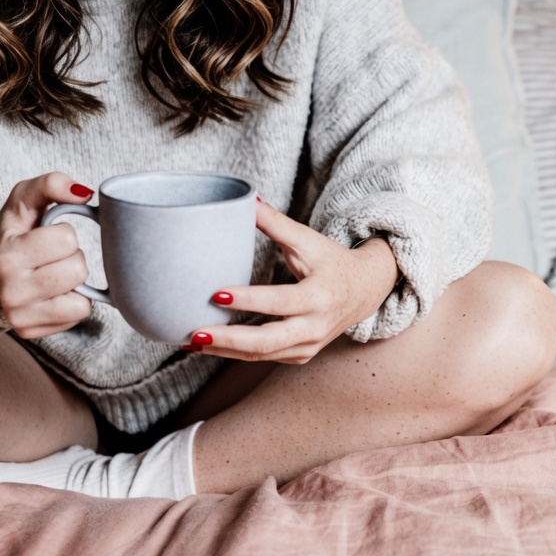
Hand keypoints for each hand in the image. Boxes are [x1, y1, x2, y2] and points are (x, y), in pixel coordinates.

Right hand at [0, 172, 94, 338]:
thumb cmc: (15, 229)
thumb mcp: (25, 198)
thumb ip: (52, 184)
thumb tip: (84, 192)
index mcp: (8, 254)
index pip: (66, 239)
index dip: (64, 234)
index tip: (46, 235)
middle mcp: (10, 289)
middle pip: (78, 269)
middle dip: (72, 258)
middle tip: (51, 256)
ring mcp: (19, 315)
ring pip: (82, 300)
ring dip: (75, 282)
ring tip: (52, 273)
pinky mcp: (30, 332)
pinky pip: (78, 316)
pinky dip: (73, 302)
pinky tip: (53, 293)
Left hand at [186, 201, 398, 363]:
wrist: (365, 291)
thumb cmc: (332, 262)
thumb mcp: (308, 240)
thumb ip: (275, 223)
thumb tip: (246, 198)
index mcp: (320, 296)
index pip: (280, 301)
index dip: (248, 300)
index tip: (215, 294)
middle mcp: (316, 327)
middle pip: (269, 341)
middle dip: (229, 340)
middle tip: (195, 333)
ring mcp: (309, 346)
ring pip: (262, 355)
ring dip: (225, 350)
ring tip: (190, 340)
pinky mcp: (300, 355)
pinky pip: (265, 358)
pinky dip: (235, 354)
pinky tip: (210, 345)